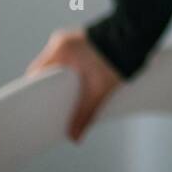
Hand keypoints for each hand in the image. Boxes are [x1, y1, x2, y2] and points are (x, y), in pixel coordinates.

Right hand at [25, 27, 123, 142]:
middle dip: (50, 88)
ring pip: (58, 64)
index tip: (38, 107)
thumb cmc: (116, 58)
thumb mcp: (99, 91)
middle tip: (54, 107)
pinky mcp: (83, 40)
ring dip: (61, 79)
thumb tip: (74, 137)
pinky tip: (79, 83)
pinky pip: (69, 58)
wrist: (136, 34)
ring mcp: (72, 39)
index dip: (35, 92)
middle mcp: (61, 42)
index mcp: (59, 50)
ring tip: (68, 98)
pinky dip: (71, 71)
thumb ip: (85, 114)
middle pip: (46, 70)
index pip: (35, 74)